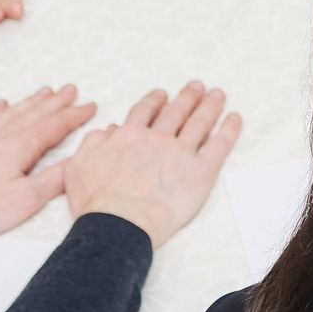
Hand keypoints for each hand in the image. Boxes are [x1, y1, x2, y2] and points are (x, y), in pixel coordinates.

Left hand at [0, 85, 99, 246]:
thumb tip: (79, 161)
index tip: (90, 106)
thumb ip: (54, 179)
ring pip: (10, 113)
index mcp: (19, 147)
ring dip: (29, 102)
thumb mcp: (24, 200)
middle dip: (56, 101)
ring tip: (43, 91)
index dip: (74, 115)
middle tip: (71, 89)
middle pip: (34, 113)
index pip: (54, 126)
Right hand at [63, 80, 243, 249]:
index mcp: (129, 136)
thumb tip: (106, 132)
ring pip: (199, 121)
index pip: (145, 111)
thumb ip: (91, 144)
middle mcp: (157, 138)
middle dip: (188, 96)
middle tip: (197, 86)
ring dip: (210, 105)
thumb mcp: (77, 168)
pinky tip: (235, 118)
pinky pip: (219, 145)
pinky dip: (229, 130)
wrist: (120, 224)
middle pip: (176, 111)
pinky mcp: (201, 171)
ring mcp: (180, 152)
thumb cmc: (97, 203)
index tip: (163, 94)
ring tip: (218, 95)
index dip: (155, 101)